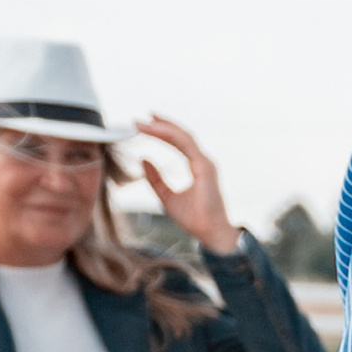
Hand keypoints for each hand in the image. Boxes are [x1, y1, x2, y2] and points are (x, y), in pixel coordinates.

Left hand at [135, 115, 241, 255]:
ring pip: (183, 136)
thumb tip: (143, 159)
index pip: (180, 142)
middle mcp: (203, 162)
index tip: (145, 125)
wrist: (210, 233)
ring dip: (163, 127)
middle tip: (141, 118)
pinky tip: (155, 130)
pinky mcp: (205, 167)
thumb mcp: (166, 196)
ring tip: (144, 123)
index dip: (163, 131)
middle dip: (162, 124)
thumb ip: (155, 179)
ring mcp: (205, 163)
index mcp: (197, 167)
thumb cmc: (194, 219)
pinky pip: (185, 144)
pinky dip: (169, 135)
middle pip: (182, 135)